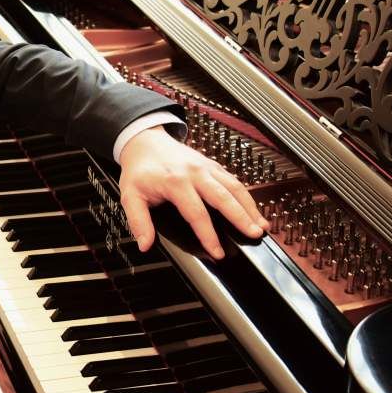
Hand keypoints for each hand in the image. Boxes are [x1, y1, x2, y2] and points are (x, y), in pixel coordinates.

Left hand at [117, 127, 265, 258]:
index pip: (196, 213)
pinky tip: (253, 210)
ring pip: (234, 187)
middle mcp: (195, 173)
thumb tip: (145, 244)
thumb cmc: (140, 169)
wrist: (145, 141)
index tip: (217, 252)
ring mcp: (206, 167)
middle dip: (240, 217)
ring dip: (249, 207)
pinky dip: (246, 196)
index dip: (209, 235)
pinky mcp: (212, 165)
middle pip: (223, 197)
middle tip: (253, 235)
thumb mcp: (131, 195)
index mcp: (175, 182)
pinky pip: (233, 180)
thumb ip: (139, 221)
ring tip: (261, 226)